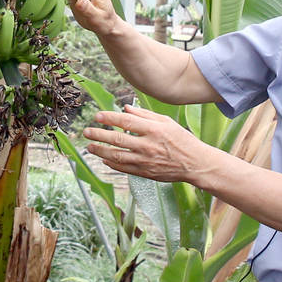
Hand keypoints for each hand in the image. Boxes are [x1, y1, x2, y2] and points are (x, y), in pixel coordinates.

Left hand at [82, 107, 212, 184]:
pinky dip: (112, 164)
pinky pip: (124, 168)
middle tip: (86, 132)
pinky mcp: (145, 173)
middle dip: (98, 135)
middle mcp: (148, 145)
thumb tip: (125, 108)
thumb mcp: (166, 122)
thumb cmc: (182, 140)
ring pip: (117, 156)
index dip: (109, 118)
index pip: (126, 122)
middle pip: (117, 139)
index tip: (97, 116)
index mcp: (153, 130)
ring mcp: (145, 160)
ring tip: (90, 147)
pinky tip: (104, 160)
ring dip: (100, 151)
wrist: (195, 164)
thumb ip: (145, 115)